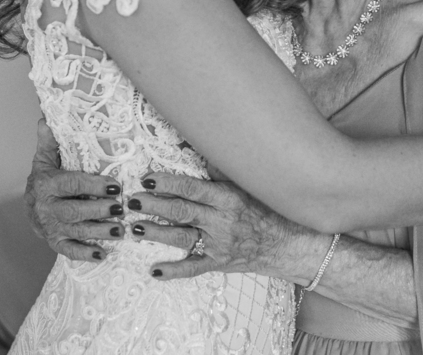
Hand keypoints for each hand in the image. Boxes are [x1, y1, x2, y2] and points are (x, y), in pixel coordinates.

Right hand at [24, 118, 124, 261]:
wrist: (30, 207)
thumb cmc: (46, 178)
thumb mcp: (45, 158)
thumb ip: (49, 142)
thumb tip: (44, 120)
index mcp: (47, 184)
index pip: (72, 184)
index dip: (94, 186)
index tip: (115, 186)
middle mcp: (47, 207)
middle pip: (74, 211)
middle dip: (99, 210)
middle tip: (122, 208)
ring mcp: (51, 227)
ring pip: (76, 231)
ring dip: (99, 232)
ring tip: (120, 230)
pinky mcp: (55, 242)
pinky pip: (69, 251)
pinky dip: (85, 254)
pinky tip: (102, 253)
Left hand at [126, 172, 310, 281]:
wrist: (290, 243)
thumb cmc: (267, 209)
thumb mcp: (247, 186)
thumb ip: (220, 172)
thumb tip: (196, 150)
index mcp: (227, 198)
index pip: (192, 188)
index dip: (167, 183)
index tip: (147, 178)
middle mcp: (221, 221)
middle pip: (181, 211)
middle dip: (154, 205)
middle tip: (132, 200)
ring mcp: (219, 244)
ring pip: (182, 238)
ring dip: (156, 233)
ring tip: (135, 228)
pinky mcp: (219, 263)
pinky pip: (194, 268)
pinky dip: (174, 271)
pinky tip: (154, 271)